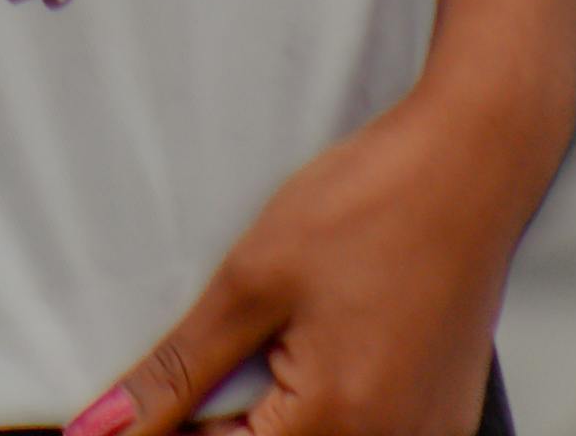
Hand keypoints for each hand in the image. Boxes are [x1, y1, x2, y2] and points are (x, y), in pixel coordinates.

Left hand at [67, 72, 558, 435]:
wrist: (469, 166)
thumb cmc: (368, 206)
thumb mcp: (253, 280)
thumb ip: (179, 369)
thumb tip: (106, 424)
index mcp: (335, 427)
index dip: (171, 430)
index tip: (132, 414)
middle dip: (221, 425)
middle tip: (201, 370)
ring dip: (274, 418)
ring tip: (259, 352)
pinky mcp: (442, 423)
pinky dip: (323, 412)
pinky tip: (312, 357)